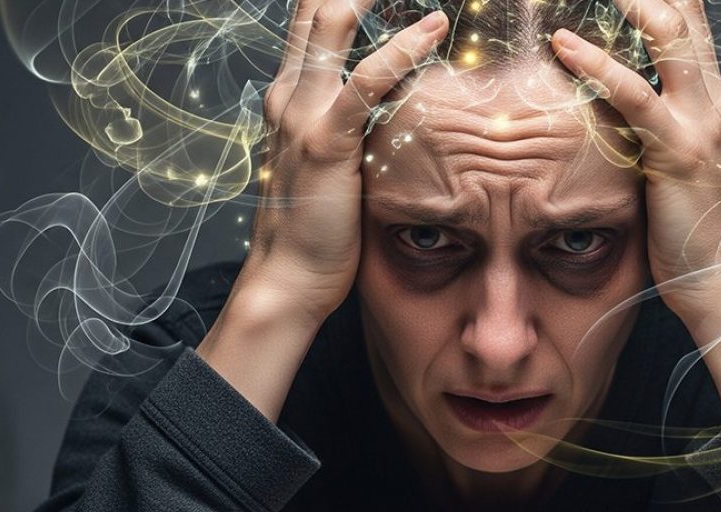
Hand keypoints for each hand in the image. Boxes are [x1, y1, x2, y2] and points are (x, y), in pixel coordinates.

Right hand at [198, 2, 447, 421]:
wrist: (288, 276)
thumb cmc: (315, 229)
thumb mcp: (329, 167)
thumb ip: (348, 132)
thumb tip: (390, 117)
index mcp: (289, 98)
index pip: (311, 24)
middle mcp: (289, 95)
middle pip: (316, 9)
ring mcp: (303, 114)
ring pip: (332, 25)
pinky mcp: (326, 140)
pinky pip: (365, 80)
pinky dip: (401, 48)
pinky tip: (432, 28)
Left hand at [549, 0, 720, 346]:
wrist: (719, 279)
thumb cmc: (689, 230)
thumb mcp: (671, 166)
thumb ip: (648, 129)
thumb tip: (603, 112)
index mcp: (710, 100)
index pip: (691, 25)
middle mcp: (711, 101)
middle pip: (686, 14)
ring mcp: (699, 122)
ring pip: (670, 35)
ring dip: (630, 1)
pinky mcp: (677, 151)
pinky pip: (635, 95)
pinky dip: (598, 65)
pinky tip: (565, 45)